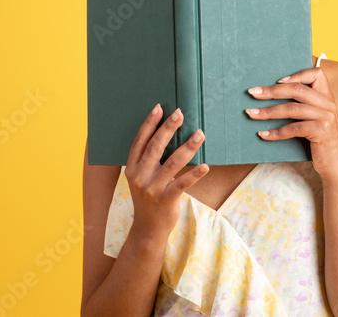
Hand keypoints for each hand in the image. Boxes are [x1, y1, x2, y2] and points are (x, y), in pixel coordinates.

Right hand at [124, 104, 207, 249]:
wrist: (147, 229)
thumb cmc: (148, 198)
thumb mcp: (141, 178)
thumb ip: (149, 160)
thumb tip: (166, 133)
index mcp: (132, 168)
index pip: (139, 141)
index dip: (149, 124)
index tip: (159, 108)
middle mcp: (140, 177)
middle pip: (155, 148)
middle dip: (168, 129)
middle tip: (180, 114)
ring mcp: (152, 189)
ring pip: (172, 163)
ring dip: (187, 147)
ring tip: (199, 134)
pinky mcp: (166, 200)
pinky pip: (183, 183)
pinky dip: (195, 174)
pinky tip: (206, 166)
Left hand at [246, 67, 337, 180]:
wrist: (336, 165)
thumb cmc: (320, 141)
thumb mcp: (317, 119)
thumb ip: (305, 106)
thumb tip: (272, 95)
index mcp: (327, 97)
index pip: (316, 74)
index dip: (297, 75)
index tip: (277, 81)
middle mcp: (328, 104)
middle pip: (296, 90)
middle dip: (272, 91)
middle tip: (253, 93)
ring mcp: (326, 117)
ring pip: (291, 109)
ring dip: (267, 112)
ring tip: (251, 113)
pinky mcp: (321, 131)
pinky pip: (292, 128)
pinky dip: (275, 132)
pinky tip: (263, 134)